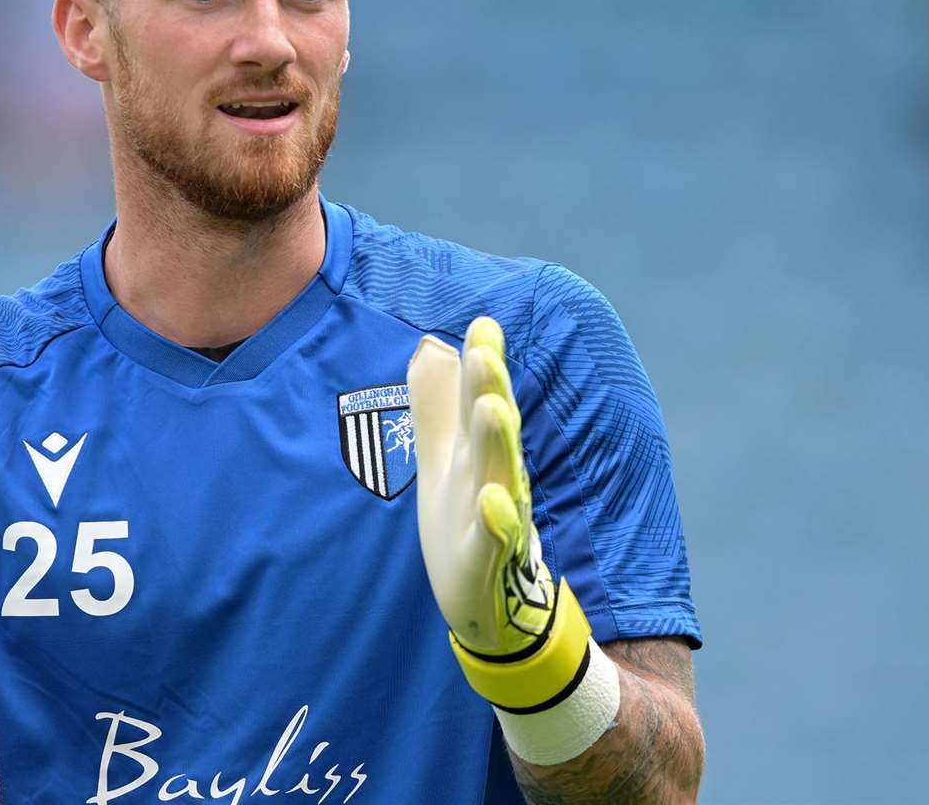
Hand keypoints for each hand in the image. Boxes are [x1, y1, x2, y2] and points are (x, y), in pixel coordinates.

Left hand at [409, 317, 594, 712]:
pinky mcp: (487, 561)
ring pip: (500, 475)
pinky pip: (495, 538)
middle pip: (493, 429)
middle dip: (490, 389)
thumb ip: (436, 407)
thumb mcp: (444, 460)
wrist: (487, 604)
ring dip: (497, 441)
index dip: (482, 364)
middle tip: (484, 352)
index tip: (482, 323)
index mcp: (479, 453)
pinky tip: (490, 499)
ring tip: (490, 408)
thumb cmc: (465, 524)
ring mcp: (496, 519)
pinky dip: (496, 519)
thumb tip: (428, 347)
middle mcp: (495, 477)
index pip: (479, 400)